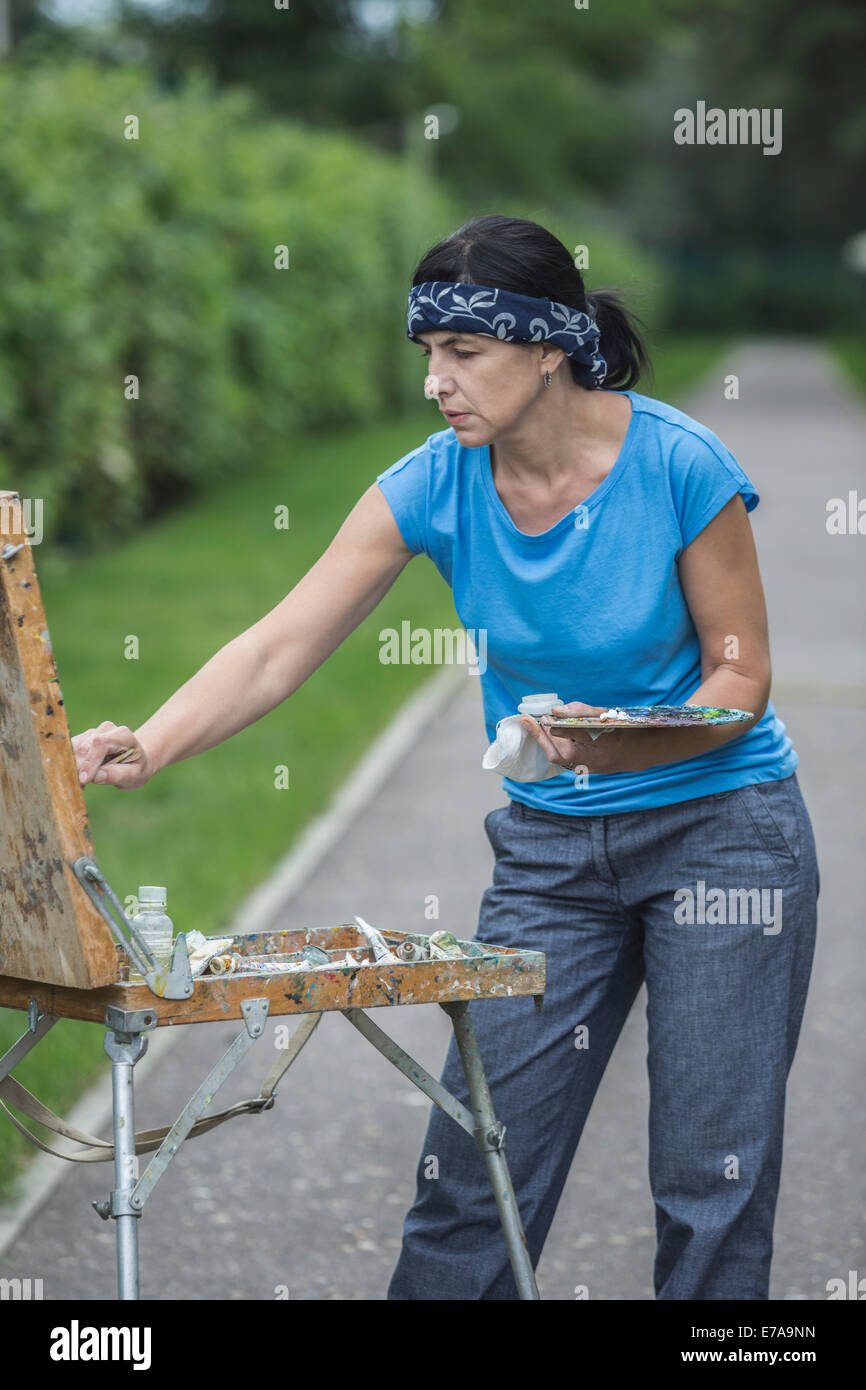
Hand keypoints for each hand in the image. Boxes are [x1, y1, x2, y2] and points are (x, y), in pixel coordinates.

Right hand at [72, 722, 155, 788]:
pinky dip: (72, 765)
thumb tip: (96, 776)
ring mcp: (92, 732)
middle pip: (84, 747)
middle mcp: (106, 729)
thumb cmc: (136, 768)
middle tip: (82, 786)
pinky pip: (70, 751)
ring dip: (75, 767)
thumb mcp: (134, 775)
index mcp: (122, 735)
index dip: (90, 762)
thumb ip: (116, 775)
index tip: (84, 780)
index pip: (100, 744)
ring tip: (85, 782)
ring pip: (74, 749)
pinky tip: (82, 775)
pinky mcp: (82, 739)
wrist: (136, 760)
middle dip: (81, 768)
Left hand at [519, 700, 640, 775]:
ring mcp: (589, 768)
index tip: (547, 715)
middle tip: (532, 720)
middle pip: (563, 753)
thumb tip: (556, 710)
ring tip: (535, 725)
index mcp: (606, 741)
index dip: (560, 726)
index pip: (578, 735)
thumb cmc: (620, 728)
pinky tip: (547, 736)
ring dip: (544, 742)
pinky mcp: (583, 771)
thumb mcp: (606, 714)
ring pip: (559, 758)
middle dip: (544, 736)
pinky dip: (552, 747)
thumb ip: (581, 711)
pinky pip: (562, 760)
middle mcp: (596, 758)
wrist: (635, 753)